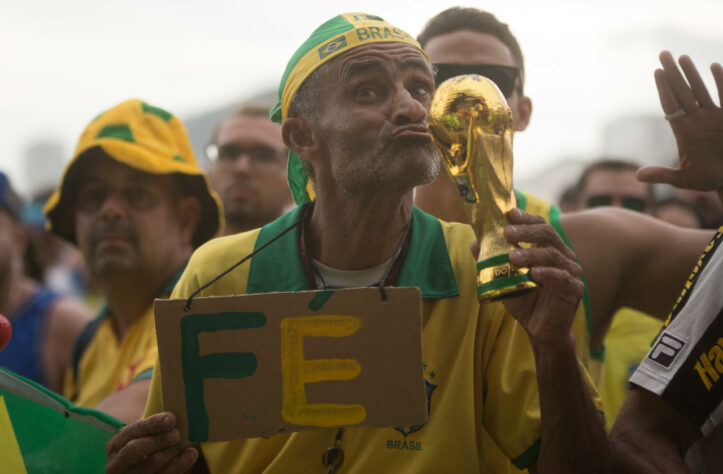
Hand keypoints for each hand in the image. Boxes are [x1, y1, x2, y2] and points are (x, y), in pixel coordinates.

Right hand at [106, 412, 197, 473]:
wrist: (142, 466)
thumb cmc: (147, 443)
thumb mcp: (143, 433)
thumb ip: (153, 421)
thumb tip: (167, 384)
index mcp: (115, 445)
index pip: (132, 431)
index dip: (152, 424)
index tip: (172, 418)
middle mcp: (116, 464)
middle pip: (135, 450)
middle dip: (158, 440)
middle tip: (177, 434)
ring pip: (149, 466)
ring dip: (170, 453)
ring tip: (185, 443)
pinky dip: (179, 466)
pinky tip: (191, 454)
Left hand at [501, 209, 583, 344]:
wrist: (540, 330)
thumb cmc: (525, 301)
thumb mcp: (503, 279)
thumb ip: (491, 261)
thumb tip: (474, 243)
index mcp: (548, 248)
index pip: (540, 225)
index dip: (526, 218)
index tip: (509, 213)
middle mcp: (562, 255)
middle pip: (548, 234)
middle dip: (526, 231)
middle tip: (507, 232)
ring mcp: (571, 271)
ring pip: (552, 254)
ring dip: (531, 253)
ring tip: (512, 256)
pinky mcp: (574, 289)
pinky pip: (562, 277)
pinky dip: (548, 273)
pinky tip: (534, 274)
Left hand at [637, 51, 722, 194]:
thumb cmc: (708, 179)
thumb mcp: (683, 179)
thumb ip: (662, 176)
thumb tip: (638, 177)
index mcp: (684, 132)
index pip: (671, 105)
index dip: (664, 89)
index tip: (656, 72)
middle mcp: (697, 121)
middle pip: (682, 92)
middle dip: (672, 74)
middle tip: (663, 53)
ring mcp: (714, 118)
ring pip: (701, 91)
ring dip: (692, 74)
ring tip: (682, 57)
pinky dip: (721, 82)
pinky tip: (714, 66)